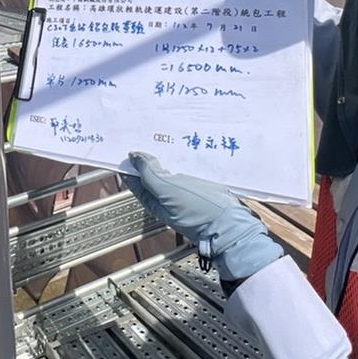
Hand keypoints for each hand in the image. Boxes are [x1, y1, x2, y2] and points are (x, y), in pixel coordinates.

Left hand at [124, 151, 282, 281]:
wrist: (230, 222)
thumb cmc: (198, 212)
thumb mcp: (167, 191)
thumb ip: (149, 174)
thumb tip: (134, 158)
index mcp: (154, 199)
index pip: (136, 180)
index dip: (130, 164)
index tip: (127, 146)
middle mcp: (167, 195)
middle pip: (152, 172)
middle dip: (148, 156)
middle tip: (145, 135)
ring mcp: (184, 190)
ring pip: (170, 168)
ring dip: (167, 155)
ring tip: (163, 137)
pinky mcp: (199, 185)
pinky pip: (187, 169)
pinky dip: (183, 158)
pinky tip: (184, 148)